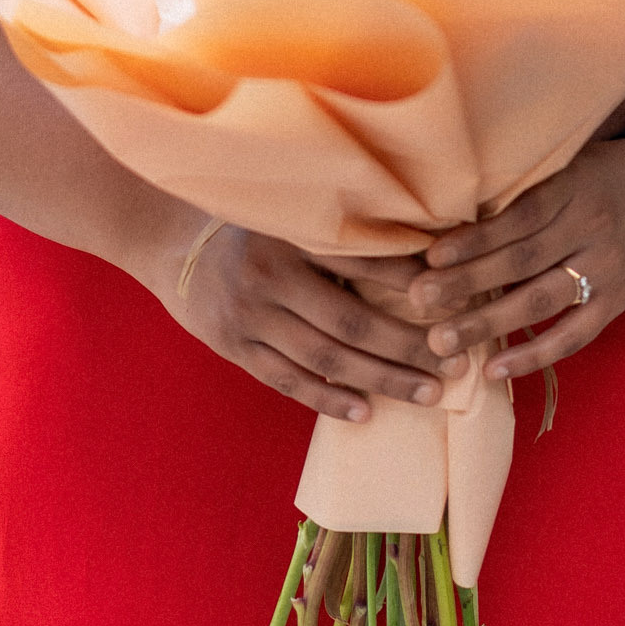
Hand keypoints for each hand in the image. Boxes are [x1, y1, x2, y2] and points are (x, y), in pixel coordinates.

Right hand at [154, 220, 455, 422]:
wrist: (168, 243)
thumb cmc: (248, 225)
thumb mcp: (288, 213)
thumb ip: (338, 230)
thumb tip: (421, 248)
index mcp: (290, 233)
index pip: (364, 263)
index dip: (412, 284)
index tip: (456, 300)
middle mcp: (269, 274)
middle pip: (352, 322)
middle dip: (409, 346)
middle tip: (456, 361)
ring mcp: (248, 316)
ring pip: (326, 359)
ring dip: (382, 379)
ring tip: (428, 392)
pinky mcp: (234, 346)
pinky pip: (288, 381)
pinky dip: (328, 399)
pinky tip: (366, 412)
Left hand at [401, 142, 624, 380]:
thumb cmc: (600, 173)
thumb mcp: (566, 162)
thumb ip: (522, 186)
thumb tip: (450, 207)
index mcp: (573, 191)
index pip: (519, 218)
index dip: (475, 239)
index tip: (430, 256)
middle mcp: (590, 232)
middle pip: (523, 262)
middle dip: (467, 284)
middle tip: (419, 299)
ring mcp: (605, 271)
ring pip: (541, 302)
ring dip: (488, 324)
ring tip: (442, 340)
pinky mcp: (615, 303)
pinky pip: (573, 337)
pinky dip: (533, 356)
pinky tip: (493, 368)